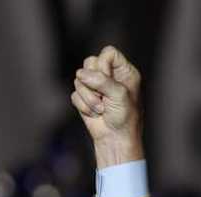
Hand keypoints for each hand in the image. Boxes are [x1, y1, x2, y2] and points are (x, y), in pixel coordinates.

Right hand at [71, 45, 144, 167]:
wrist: (115, 139)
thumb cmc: (125, 118)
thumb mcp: (119, 94)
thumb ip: (101, 80)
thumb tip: (81, 74)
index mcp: (124, 71)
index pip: (108, 53)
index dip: (104, 65)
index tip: (108, 81)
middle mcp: (110, 76)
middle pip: (90, 62)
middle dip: (94, 81)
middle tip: (104, 97)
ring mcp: (96, 86)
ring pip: (80, 78)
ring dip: (89, 97)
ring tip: (101, 109)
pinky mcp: (85, 97)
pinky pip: (75, 93)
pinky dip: (83, 105)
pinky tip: (95, 114)